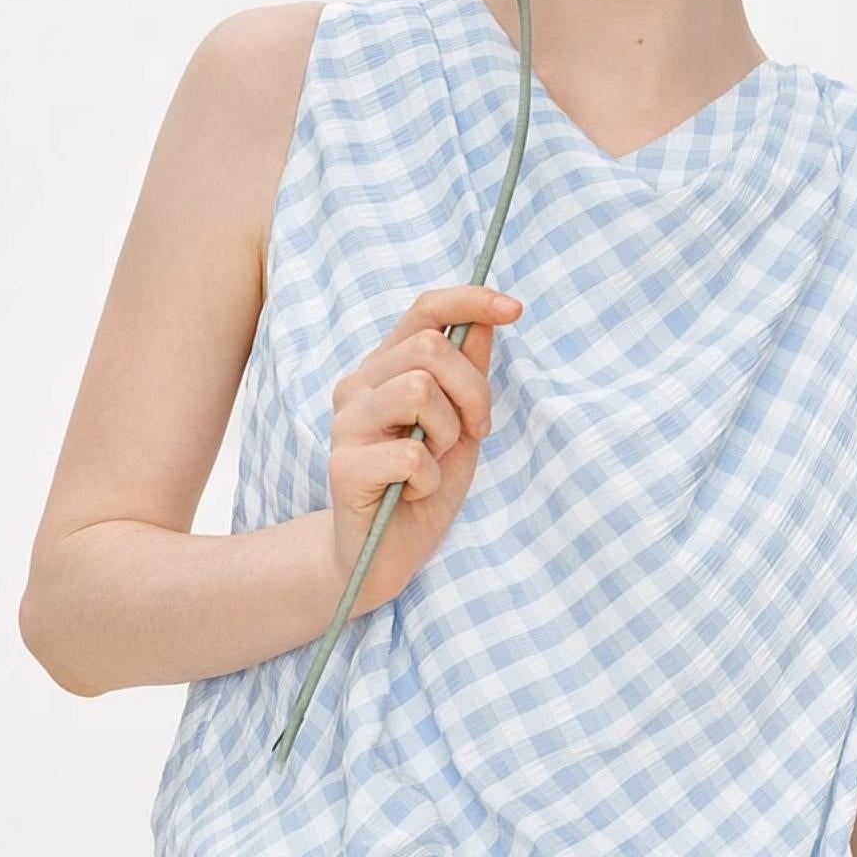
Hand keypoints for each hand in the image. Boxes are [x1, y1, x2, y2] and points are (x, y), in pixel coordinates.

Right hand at [326, 282, 521, 611]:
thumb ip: (468, 374)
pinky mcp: (342, 466)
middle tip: (474, 432)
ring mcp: (346, 424)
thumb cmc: (422, 487)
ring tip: (435, 463)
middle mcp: (358, 387)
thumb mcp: (460, 425)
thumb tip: (488, 319)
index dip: (469, 301)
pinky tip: (414, 493)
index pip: (424, 311)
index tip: (514, 309)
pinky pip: (411, 453)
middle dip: (471, 391)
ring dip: (447, 434)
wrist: (385, 555)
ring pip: (418, 391)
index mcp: (385, 369)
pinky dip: (430, 479)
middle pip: (429, 348)